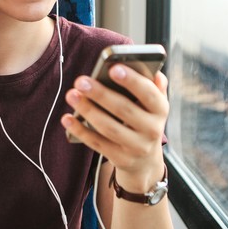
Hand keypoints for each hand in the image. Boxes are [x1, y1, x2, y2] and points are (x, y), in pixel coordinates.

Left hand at [62, 65, 168, 187]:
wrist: (145, 160)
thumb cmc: (144, 120)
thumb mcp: (153, 105)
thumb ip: (154, 87)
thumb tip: (154, 72)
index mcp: (160, 110)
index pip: (149, 94)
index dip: (132, 81)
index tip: (113, 68)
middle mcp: (152, 130)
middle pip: (124, 110)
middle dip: (101, 94)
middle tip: (81, 81)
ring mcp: (136, 147)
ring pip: (109, 127)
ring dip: (88, 110)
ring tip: (72, 95)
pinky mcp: (120, 159)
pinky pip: (97, 143)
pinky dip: (81, 130)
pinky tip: (67, 118)